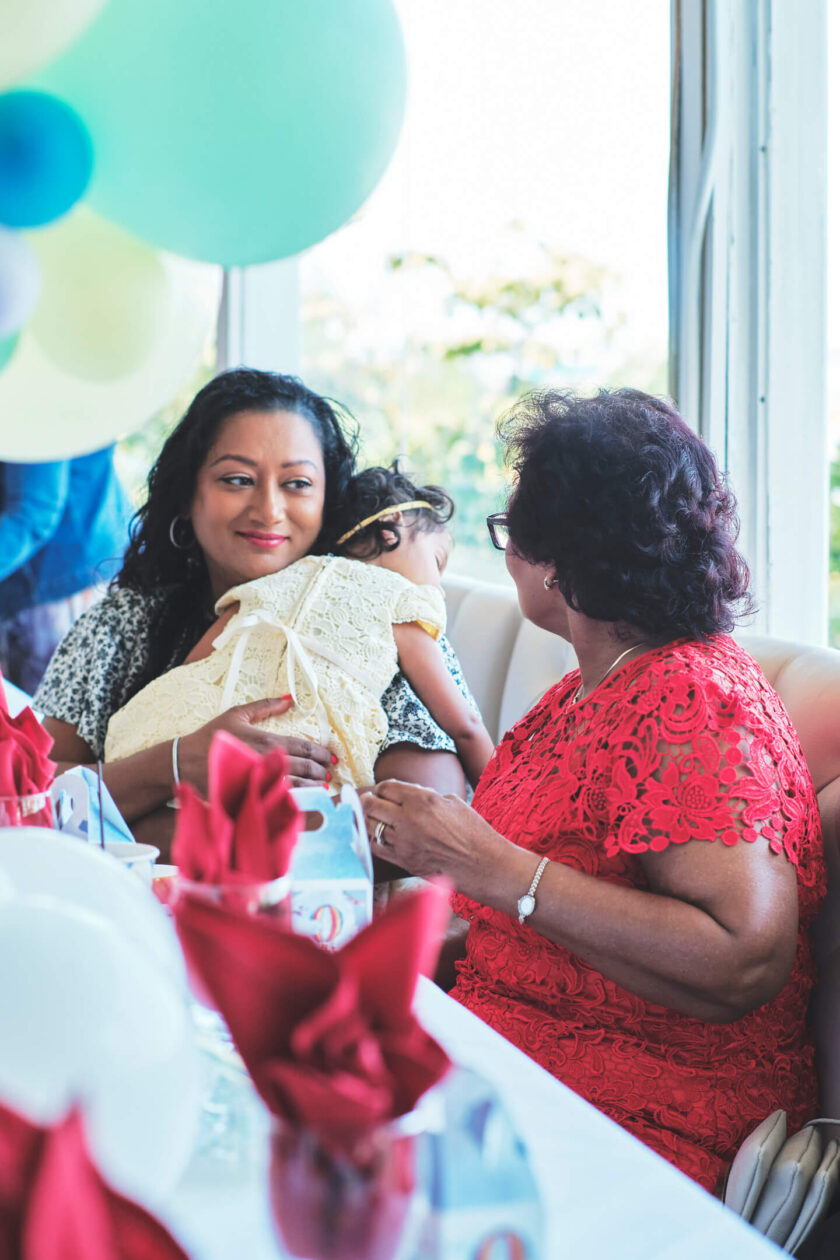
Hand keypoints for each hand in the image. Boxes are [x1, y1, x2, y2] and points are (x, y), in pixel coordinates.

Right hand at [178, 696, 332, 791]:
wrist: (185, 762)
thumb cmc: (211, 736)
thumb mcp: (237, 714)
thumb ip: (265, 706)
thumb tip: (289, 699)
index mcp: (266, 740)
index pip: (303, 747)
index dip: (320, 753)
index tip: (329, 757)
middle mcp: (266, 761)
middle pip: (304, 767)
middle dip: (320, 771)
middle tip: (329, 773)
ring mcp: (260, 780)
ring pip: (297, 786)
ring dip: (313, 787)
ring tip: (322, 787)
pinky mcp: (251, 796)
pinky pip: (279, 800)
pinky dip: (296, 800)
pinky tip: (304, 801)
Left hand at [362, 779, 514, 900]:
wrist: (483, 864)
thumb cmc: (473, 832)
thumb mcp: (452, 802)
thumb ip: (426, 796)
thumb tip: (408, 796)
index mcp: (423, 800)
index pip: (387, 787)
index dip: (382, 788)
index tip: (382, 790)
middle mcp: (409, 819)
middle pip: (372, 805)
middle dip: (367, 801)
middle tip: (366, 801)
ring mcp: (404, 842)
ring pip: (371, 827)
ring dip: (369, 820)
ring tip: (370, 818)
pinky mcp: (404, 861)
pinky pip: (376, 848)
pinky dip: (372, 840)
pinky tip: (376, 836)